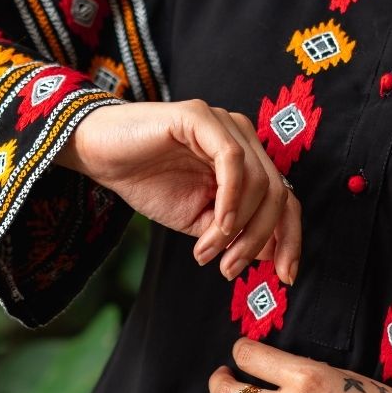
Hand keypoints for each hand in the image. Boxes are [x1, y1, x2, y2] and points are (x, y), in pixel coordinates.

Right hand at [54, 100, 301, 282]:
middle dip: (258, 240)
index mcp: (247, 161)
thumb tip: (271, 255)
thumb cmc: (147, 182)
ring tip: (208, 251)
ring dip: (236, 227)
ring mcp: (224, 124)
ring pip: (259, 181)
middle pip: (278, 193)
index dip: (291, 238)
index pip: (285, 198)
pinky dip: (230, 198)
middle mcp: (243, 138)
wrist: (100, 156)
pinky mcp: (201, 116)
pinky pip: (232, 160)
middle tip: (229, 268)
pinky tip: (217, 224)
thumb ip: (234, 233)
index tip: (286, 276)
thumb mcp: (198, 221)